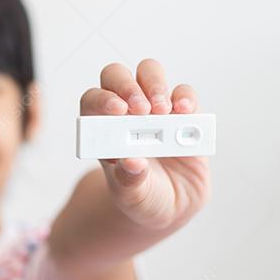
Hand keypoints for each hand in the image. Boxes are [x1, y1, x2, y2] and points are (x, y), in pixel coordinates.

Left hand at [80, 59, 211, 229]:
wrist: (171, 206)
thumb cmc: (142, 198)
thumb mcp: (132, 197)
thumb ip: (129, 180)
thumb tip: (131, 162)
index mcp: (103, 130)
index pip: (93, 101)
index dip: (101, 99)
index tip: (117, 110)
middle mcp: (126, 113)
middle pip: (117, 76)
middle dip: (128, 86)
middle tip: (142, 109)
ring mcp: (155, 110)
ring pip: (149, 73)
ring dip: (155, 85)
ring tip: (162, 112)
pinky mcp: (183, 115)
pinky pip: (184, 94)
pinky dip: (185, 98)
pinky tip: (185, 113)